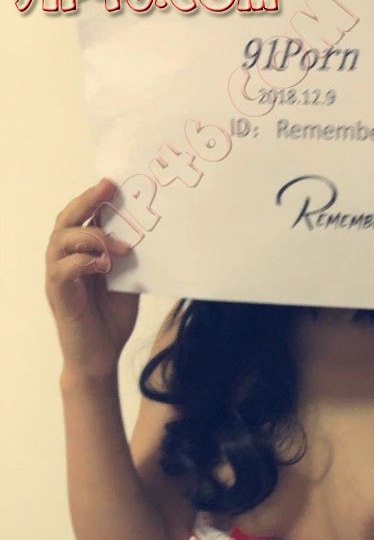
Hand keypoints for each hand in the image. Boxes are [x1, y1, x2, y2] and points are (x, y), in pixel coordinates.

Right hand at [45, 178, 139, 379]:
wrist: (101, 358)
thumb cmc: (111, 320)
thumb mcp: (127, 282)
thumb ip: (129, 259)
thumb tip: (148, 234)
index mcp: (80, 253)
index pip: (82, 217)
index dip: (94, 198)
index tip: (115, 182)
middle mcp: (64, 260)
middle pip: (66, 220)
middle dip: (86, 200)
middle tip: (109, 188)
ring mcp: (59, 277)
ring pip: (61, 240)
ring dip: (92, 236)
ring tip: (119, 247)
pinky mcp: (59, 295)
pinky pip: (63, 269)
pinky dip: (84, 262)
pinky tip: (104, 265)